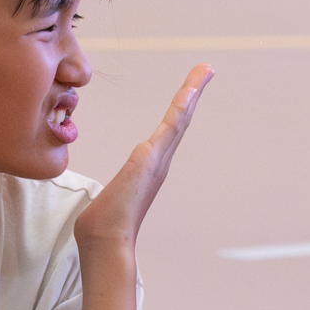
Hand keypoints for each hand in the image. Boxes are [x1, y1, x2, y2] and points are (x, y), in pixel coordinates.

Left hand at [75, 66, 213, 248]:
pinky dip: (181, 108)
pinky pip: (170, 128)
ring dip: (191, 93)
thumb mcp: (110, 199)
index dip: (180, 108)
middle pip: (180, 120)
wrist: (104, 239)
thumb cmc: (103, 224)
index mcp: (150, 167)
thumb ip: (113, 194)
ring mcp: (157, 160)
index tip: (189, 89)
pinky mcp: (151, 160)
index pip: (167, 130)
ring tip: (203, 71)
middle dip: (193, 92)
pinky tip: (189, 91)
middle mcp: (159, 162)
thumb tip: (104, 207)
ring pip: (179, 119)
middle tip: (206, 69)